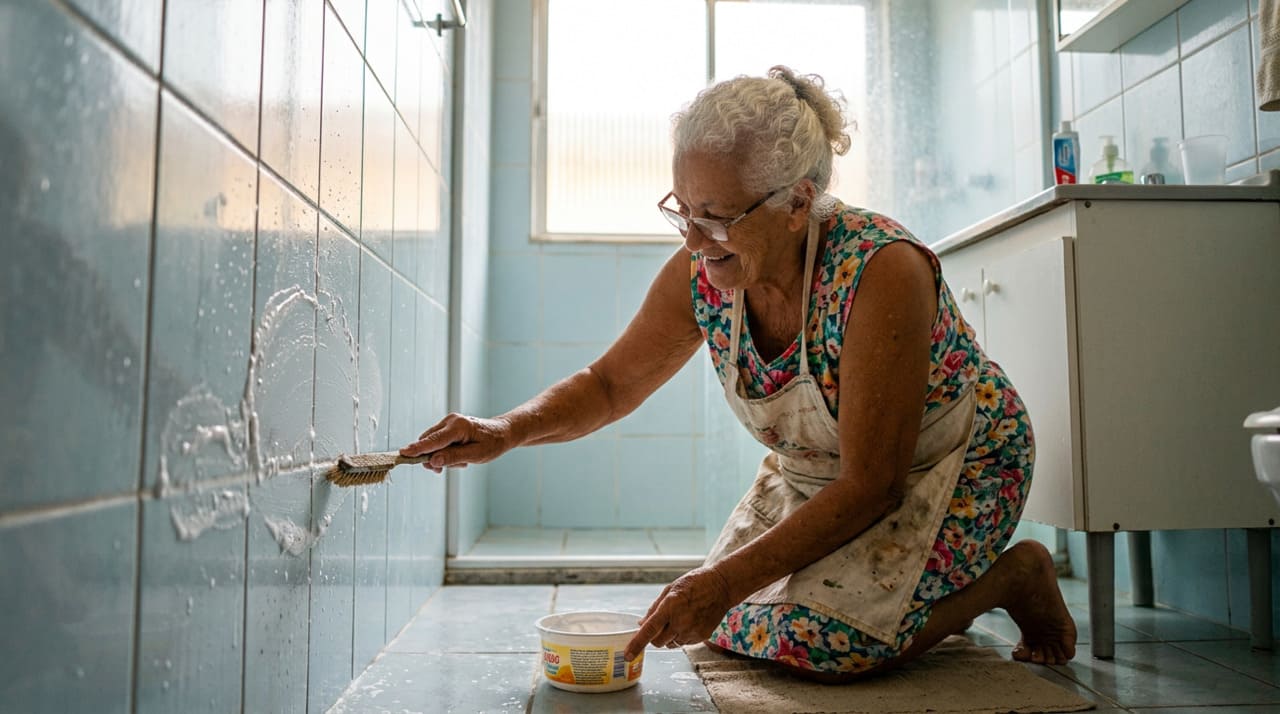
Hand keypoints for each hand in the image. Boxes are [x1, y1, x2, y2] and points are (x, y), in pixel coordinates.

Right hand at [399, 413, 514, 471]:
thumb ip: (453, 457)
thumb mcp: (476, 455)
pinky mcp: (448, 427)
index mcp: (458, 426)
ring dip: (441, 456)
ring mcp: (448, 422)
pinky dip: (444, 452)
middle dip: (434, 458)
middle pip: (429, 442)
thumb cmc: (492, 443)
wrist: (503, 433)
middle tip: (449, 468)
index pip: (433, 440)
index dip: (417, 448)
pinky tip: (459, 456)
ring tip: (462, 461)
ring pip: (432, 444)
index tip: (403, 453)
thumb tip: (433, 461)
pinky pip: (437, 442)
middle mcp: (450, 421)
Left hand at [624, 566, 733, 660]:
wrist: (721, 586)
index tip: (628, 654)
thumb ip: (654, 608)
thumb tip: (641, 624)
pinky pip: (684, 643)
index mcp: (670, 607)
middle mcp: (681, 622)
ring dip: (669, 636)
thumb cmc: (694, 583)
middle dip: (654, 637)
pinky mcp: (701, 636)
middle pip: (658, 642)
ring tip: (679, 618)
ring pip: (671, 644)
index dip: (636, 644)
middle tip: (661, 624)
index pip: (649, 630)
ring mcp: (692, 631)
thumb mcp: (670, 589)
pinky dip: (681, 636)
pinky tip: (689, 621)